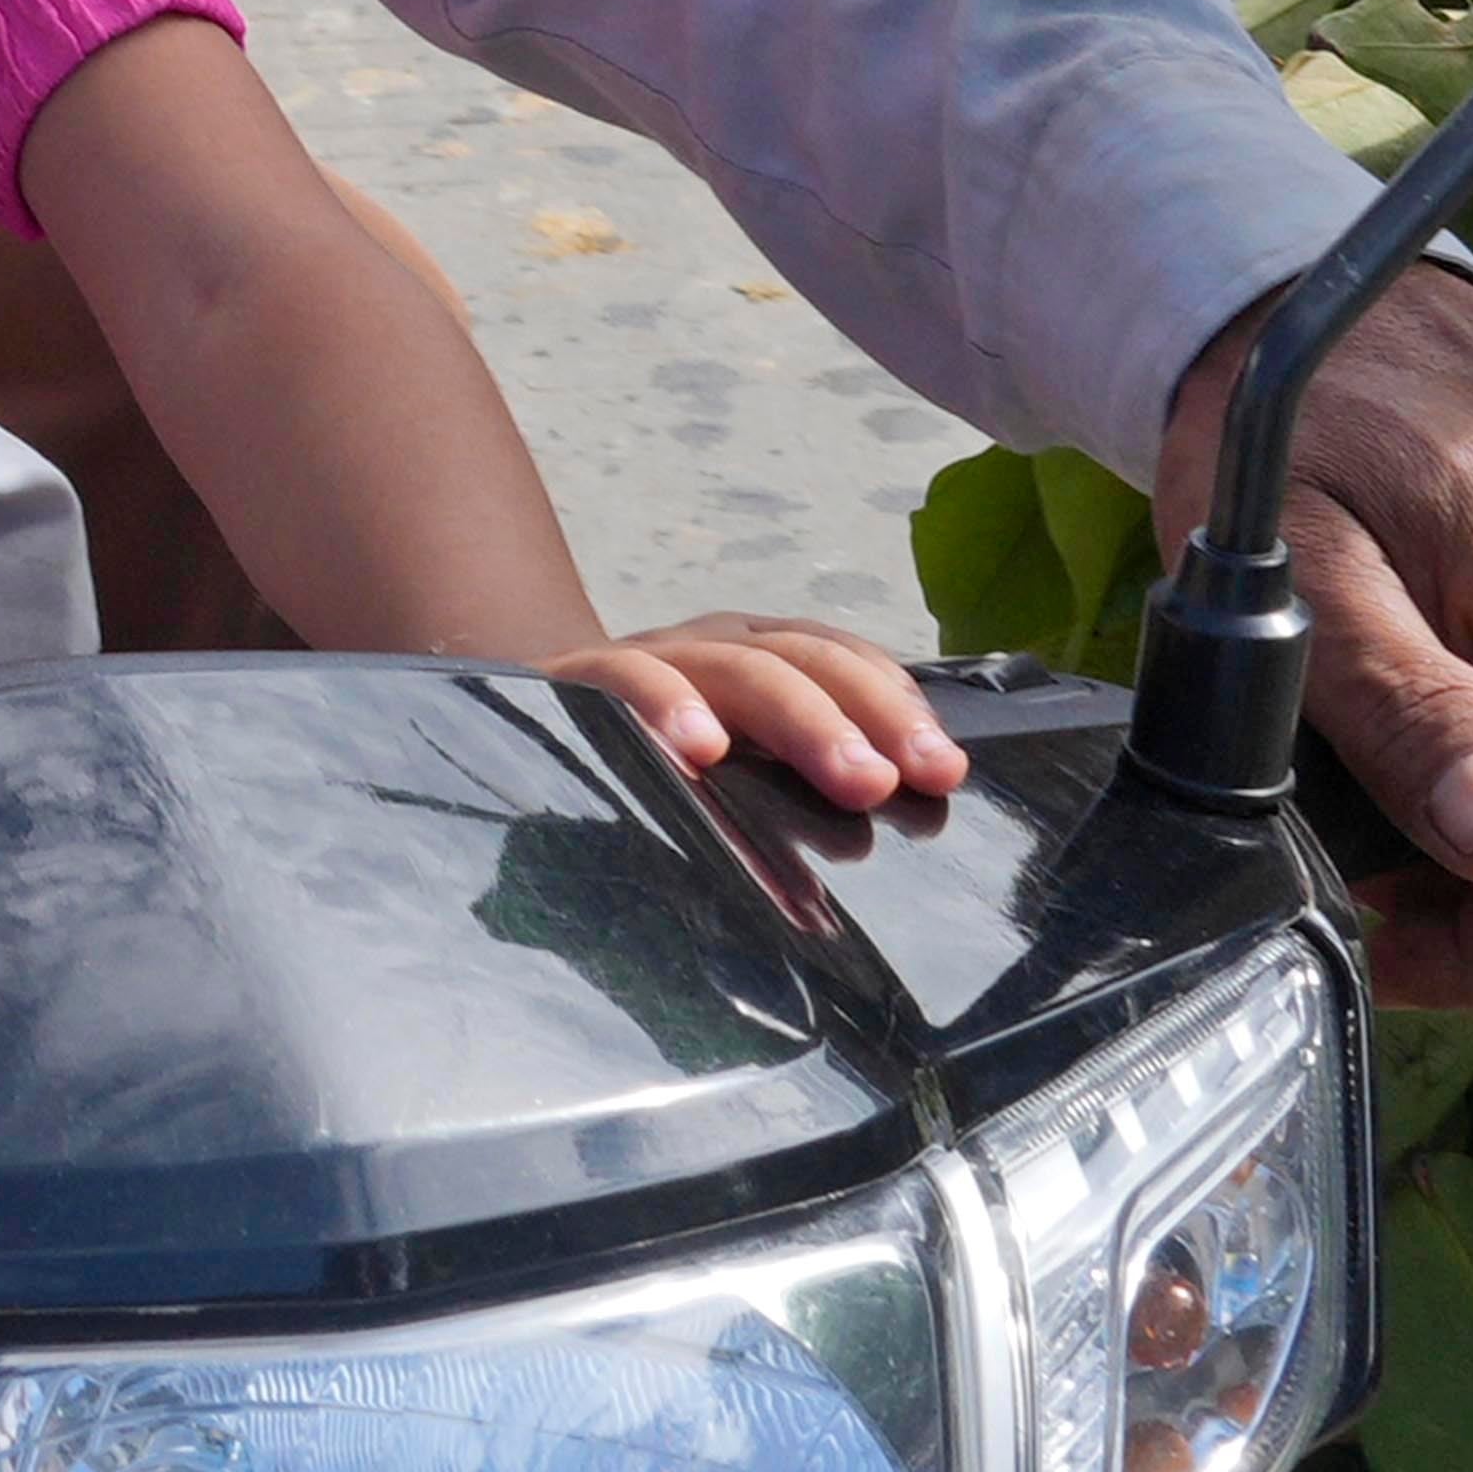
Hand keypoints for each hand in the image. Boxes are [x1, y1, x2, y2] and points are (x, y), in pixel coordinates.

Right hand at [558, 615, 967, 815]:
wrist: (528, 712)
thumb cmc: (651, 753)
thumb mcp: (736, 760)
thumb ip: (798, 782)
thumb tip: (883, 829)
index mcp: (762, 654)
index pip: (843, 661)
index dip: (897, 705)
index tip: (944, 770)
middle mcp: (715, 642)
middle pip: (805, 662)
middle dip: (865, 718)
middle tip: (903, 781)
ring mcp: (654, 655)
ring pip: (738, 667)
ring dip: (804, 722)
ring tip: (856, 778)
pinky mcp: (585, 680)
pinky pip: (629, 682)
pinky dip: (668, 708)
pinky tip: (701, 750)